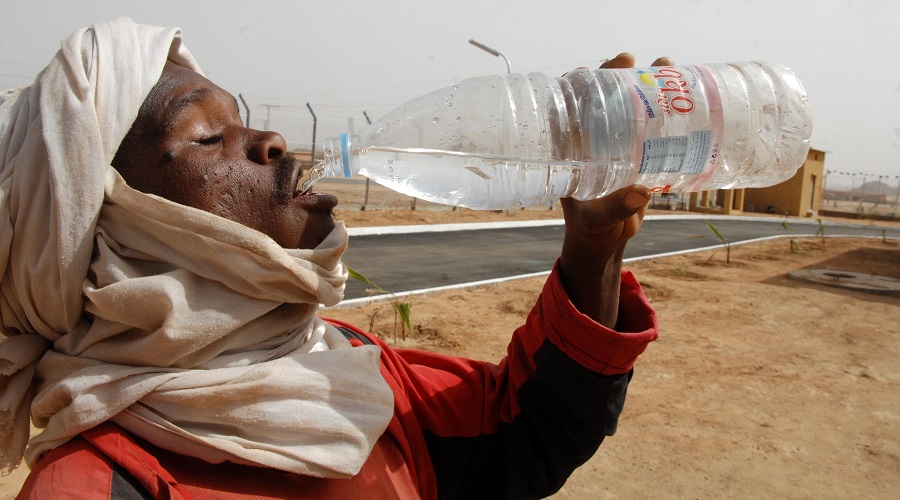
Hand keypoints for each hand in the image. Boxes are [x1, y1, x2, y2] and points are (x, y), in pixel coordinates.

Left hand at [558, 53, 671, 327]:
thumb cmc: (590, 229)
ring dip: (649, 85)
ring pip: (631, 107)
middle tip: (639, 63)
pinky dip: (668, 110)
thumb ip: (615, 209)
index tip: (592, 72)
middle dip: (621, 75)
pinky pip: (652, 125)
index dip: (581, 84)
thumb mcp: (597, 220)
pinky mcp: (638, 153)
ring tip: (669, 66)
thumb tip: (642, 194)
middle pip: (604, 98)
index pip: (571, 106)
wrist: (605, 242)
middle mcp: (591, 140)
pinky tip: (687, 95)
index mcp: (571, 149)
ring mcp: (616, 144)